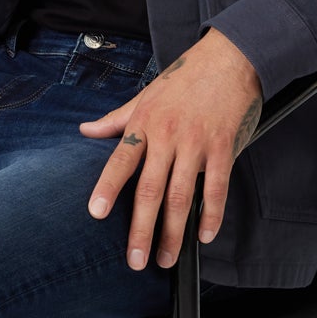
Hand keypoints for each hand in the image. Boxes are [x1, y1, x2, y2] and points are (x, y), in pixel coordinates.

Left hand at [78, 29, 262, 269]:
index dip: (108, 188)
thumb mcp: (145, 95)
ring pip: (182, 196)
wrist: (230, 58)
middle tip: (135, 259)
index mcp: (145, 124)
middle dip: (142, 229)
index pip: (120, 161)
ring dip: (174, 232)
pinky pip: (216, 187)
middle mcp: (168, 136)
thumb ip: (116, 119)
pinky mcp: (223, 148)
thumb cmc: (185, 78)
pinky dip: (211, 214)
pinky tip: (203, 235)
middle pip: (150, 190)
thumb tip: (85, 131)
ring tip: (166, 257)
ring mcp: (197, 143)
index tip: (96, 214)